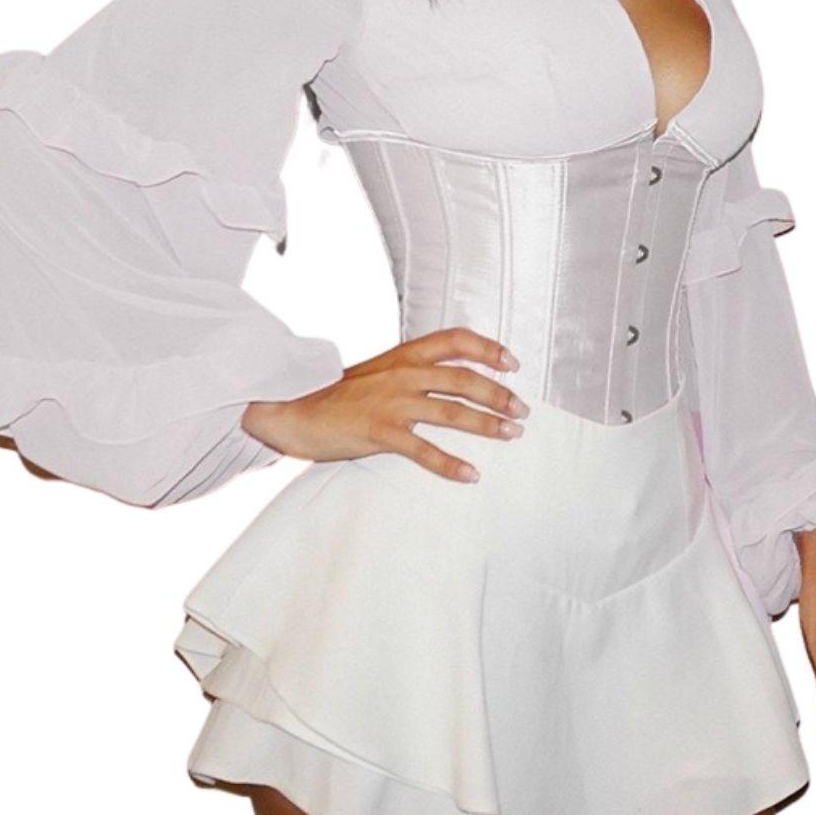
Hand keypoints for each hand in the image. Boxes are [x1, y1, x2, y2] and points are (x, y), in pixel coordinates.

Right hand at [240, 326, 529, 483]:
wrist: (292, 411)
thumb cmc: (338, 397)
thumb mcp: (377, 373)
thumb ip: (410, 371)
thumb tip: (448, 379)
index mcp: (403, 355)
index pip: (454, 340)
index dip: (488, 349)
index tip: (513, 363)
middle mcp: (401, 374)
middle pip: (463, 378)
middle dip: (499, 394)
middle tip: (523, 410)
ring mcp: (391, 402)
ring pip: (452, 411)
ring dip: (487, 424)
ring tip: (512, 434)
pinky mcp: (378, 431)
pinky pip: (423, 449)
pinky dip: (450, 464)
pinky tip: (470, 474)